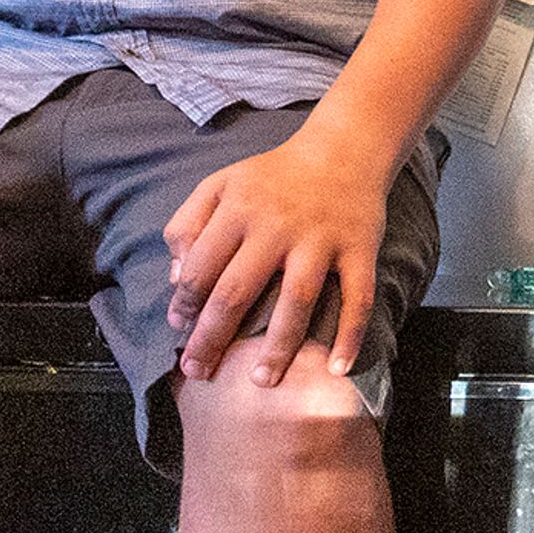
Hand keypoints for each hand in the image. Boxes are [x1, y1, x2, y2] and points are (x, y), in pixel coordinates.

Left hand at [161, 124, 393, 388]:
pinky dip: (350, 335)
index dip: (184, 304)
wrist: (342, 151)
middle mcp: (277, 226)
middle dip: (213, 338)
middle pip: (238, 292)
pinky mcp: (359, 249)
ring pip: (296, 301)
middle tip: (200, 373)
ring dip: (277, 347)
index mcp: (238, 210)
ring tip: (262, 381)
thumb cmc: (273, 176)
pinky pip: (358, 298)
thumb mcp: (220, 184)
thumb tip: (174, 278)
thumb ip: (188, 223)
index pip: (200, 267)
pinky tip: (337, 369)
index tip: (179, 330)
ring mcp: (320, 240)